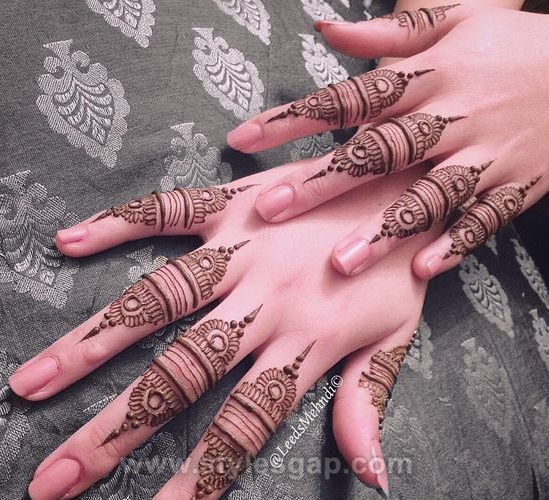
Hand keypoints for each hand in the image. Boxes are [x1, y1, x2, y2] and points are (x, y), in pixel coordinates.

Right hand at [10, 166, 434, 498]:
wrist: (408, 176)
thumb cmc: (400, 261)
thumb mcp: (397, 336)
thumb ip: (367, 400)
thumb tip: (371, 478)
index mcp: (305, 341)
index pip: (242, 425)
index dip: (197, 477)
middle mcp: (263, 301)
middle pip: (180, 375)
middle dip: (116, 430)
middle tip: (53, 478)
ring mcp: (243, 248)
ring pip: (158, 300)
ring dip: (94, 341)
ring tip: (34, 378)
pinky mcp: (233, 201)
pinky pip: (169, 212)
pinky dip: (120, 224)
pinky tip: (69, 240)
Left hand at [227, 4, 547, 279]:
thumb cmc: (510, 46)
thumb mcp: (454, 23)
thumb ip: (389, 34)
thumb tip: (325, 31)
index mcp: (427, 77)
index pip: (347, 98)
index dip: (293, 118)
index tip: (243, 140)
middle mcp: (449, 119)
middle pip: (377, 152)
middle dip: (323, 182)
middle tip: (273, 209)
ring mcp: (482, 157)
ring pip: (427, 197)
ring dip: (384, 230)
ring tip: (340, 263)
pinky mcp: (512, 187)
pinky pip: (482, 221)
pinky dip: (456, 244)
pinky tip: (422, 270)